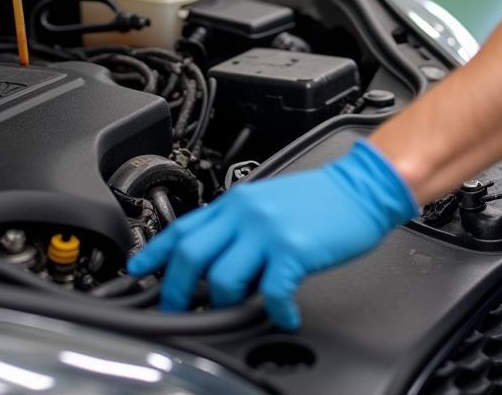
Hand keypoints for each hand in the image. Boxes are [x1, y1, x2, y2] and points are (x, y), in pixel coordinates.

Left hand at [126, 139, 418, 329]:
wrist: (362, 187)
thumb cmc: (323, 197)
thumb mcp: (270, 201)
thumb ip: (240, 222)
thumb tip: (217, 254)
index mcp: (237, 201)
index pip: (183, 226)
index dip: (155, 251)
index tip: (138, 269)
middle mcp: (245, 213)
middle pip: (190, 255)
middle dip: (176, 290)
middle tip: (177, 308)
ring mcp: (267, 231)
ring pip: (221, 278)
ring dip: (225, 303)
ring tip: (239, 309)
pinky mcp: (292, 250)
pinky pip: (269, 293)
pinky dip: (275, 311)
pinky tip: (285, 314)